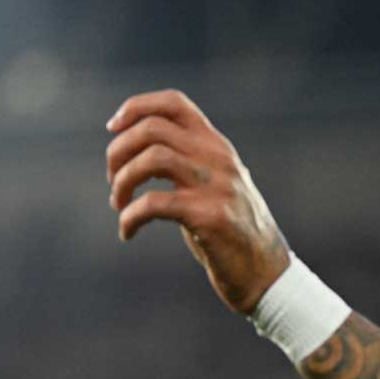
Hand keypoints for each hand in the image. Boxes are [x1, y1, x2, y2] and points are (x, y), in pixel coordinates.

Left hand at [106, 88, 290, 314]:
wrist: (266, 274)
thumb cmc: (232, 233)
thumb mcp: (216, 186)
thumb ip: (189, 163)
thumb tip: (137, 152)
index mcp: (217, 146)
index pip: (174, 103)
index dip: (136, 107)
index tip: (112, 128)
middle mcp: (218, 158)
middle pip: (153, 129)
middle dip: (119, 151)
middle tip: (112, 180)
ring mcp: (216, 186)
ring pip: (151, 158)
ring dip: (122, 181)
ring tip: (118, 204)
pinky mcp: (210, 217)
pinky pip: (154, 204)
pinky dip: (130, 217)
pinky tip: (127, 232)